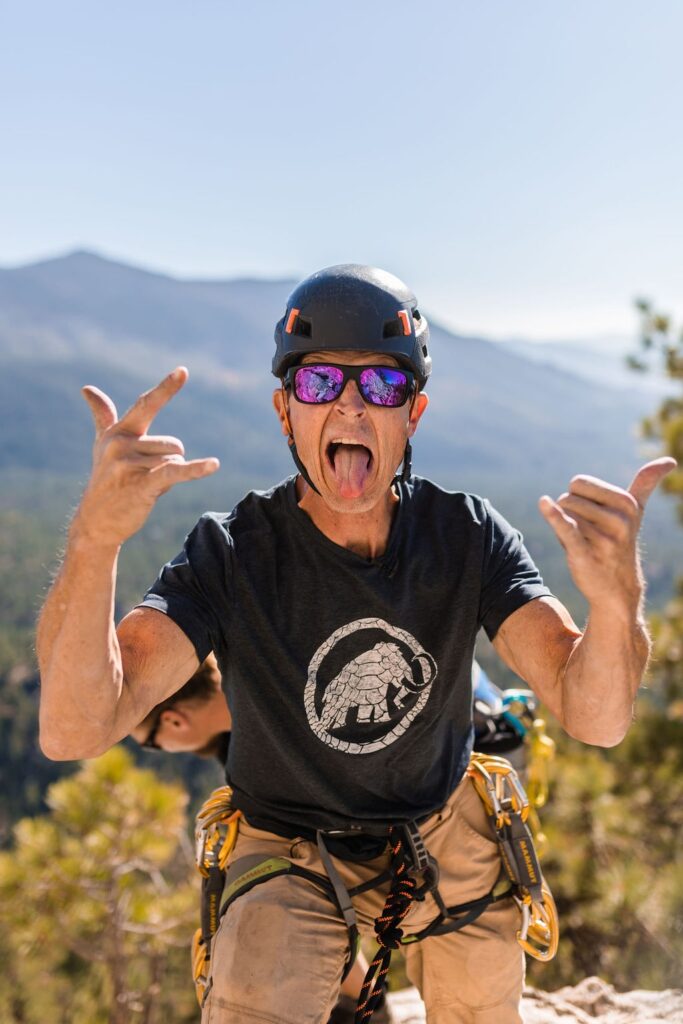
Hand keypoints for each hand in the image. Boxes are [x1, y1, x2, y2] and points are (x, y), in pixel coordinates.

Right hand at [74, 367, 219, 547]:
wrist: (96, 522)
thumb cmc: (106, 480)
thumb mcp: (103, 445)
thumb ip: (103, 416)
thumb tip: (87, 388)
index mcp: (119, 432)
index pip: (147, 405)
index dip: (166, 388)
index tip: (183, 370)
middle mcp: (122, 444)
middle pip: (173, 445)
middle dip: (168, 462)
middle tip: (143, 477)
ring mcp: (130, 465)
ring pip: (174, 461)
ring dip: (166, 478)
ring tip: (142, 487)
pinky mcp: (141, 485)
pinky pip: (175, 472)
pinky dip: (196, 470)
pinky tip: (213, 464)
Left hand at [538, 458, 676, 610]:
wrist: (616, 589)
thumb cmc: (618, 541)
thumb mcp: (635, 512)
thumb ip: (646, 484)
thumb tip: (671, 460)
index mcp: (627, 504)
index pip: (579, 484)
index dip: (578, 500)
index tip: (595, 517)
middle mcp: (619, 519)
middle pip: (567, 498)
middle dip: (570, 514)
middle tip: (587, 535)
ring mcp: (604, 538)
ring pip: (562, 515)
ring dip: (564, 530)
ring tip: (583, 544)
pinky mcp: (587, 554)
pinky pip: (567, 528)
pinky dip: (553, 516)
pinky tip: (544, 504)